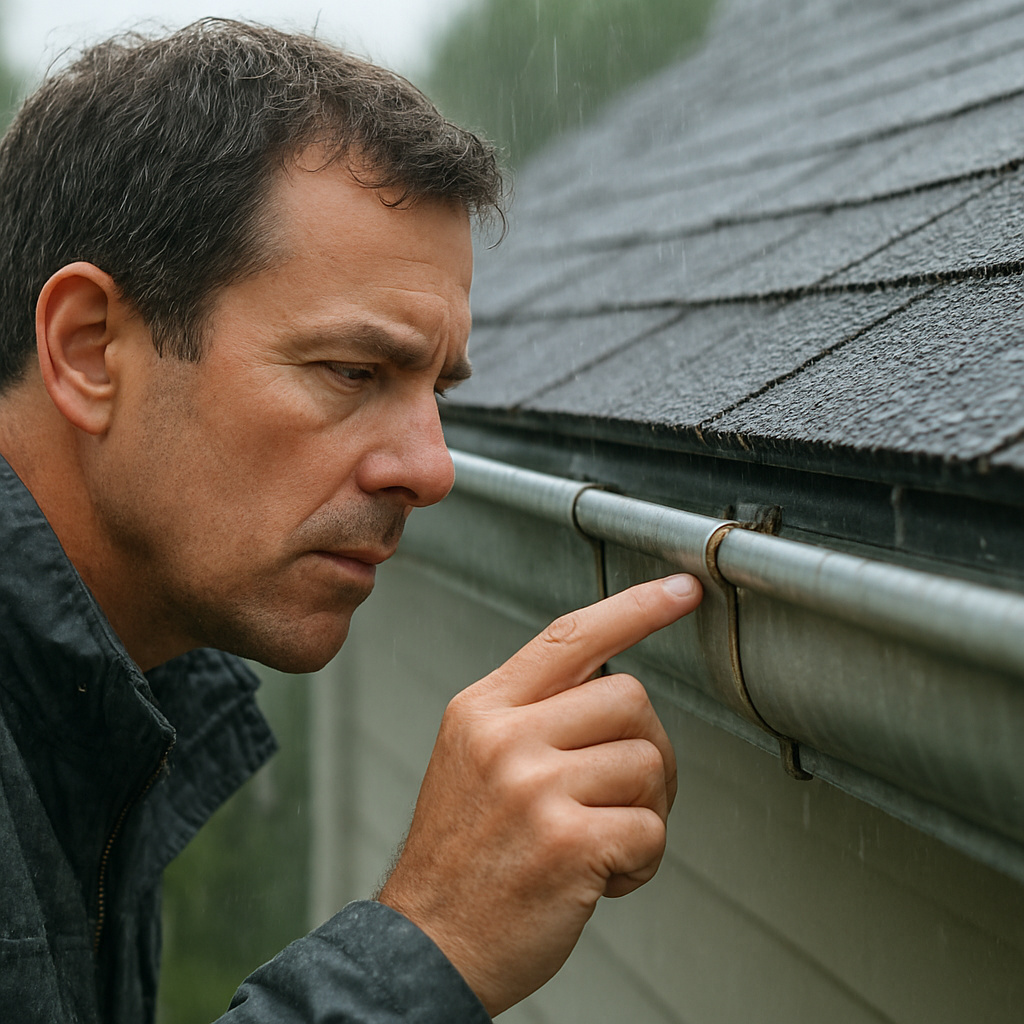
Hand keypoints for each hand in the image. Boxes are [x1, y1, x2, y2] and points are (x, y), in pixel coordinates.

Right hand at [377, 573, 702, 1015]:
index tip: (681, 590)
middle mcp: (506, 737)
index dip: (635, 608)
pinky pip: (651, 829)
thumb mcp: (474, 758)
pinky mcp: (567, 841)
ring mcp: (534, 787)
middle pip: (629, 697)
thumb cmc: (461, 855)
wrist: (427, 944)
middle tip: (623, 794)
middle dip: (646, 747)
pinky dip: (641, 861)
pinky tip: (599, 878)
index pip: (570, 636)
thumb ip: (534, 714)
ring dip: (644, 810)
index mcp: (484, 709)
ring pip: (647, 762)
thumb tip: (614, 688)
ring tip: (600, 841)